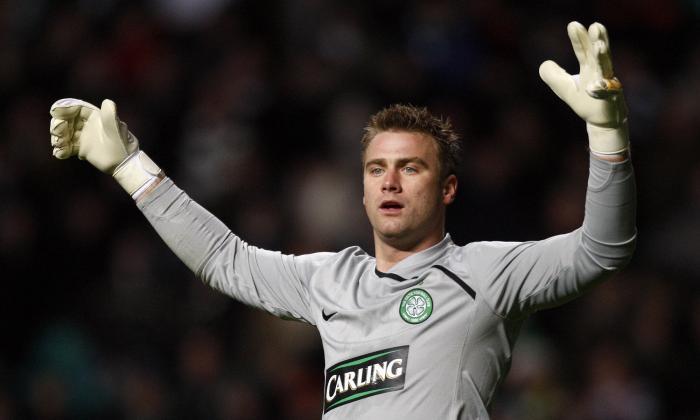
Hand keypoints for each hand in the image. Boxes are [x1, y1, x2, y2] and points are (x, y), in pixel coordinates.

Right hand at [50, 98, 137, 172]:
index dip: (65, 108)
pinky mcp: (82, 149)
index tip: (55, 111)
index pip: (77, 108)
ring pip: (65, 133)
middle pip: (67, 120)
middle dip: (59, 124)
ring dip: (58, 138)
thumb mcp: (115, 130)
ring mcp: (84, 137)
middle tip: (56, 132)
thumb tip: (108, 101)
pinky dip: (62, 150)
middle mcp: (88, 125)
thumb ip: (110, 116)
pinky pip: (68, 147)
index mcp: (96, 117)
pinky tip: (59, 154)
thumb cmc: (121, 145)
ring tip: (57, 144)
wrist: (124, 165)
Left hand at [539, 22, 628, 153]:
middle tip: (595, 25)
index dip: (579, 38)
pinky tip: (594, 87)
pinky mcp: (610, 101)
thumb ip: (554, 75)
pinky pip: (606, 94)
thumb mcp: (564, 88)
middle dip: (597, 40)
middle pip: (598, 54)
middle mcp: (601, 73)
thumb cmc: (586, 103)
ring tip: (599, 46)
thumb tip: (545, 64)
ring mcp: (608, 86)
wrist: (602, 122)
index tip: (573, 25)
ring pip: (606, 69)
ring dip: (603, 57)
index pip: (584, 51)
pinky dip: (601, 90)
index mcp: (590, 69)